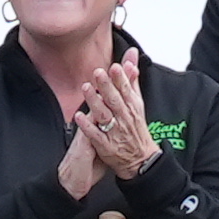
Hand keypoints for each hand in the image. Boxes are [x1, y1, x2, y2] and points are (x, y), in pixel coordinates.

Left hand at [56, 44, 158, 198]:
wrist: (141, 160)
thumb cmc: (136, 129)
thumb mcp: (138, 103)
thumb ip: (132, 80)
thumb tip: (132, 58)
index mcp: (132, 106)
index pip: (126, 89)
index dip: (120, 78)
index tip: (115, 67)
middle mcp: (124, 118)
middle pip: (115, 100)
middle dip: (106, 86)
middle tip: (98, 72)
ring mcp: (115, 132)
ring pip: (104, 115)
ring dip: (95, 102)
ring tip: (86, 88)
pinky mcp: (106, 146)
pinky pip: (95, 135)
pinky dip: (87, 126)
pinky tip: (78, 116)